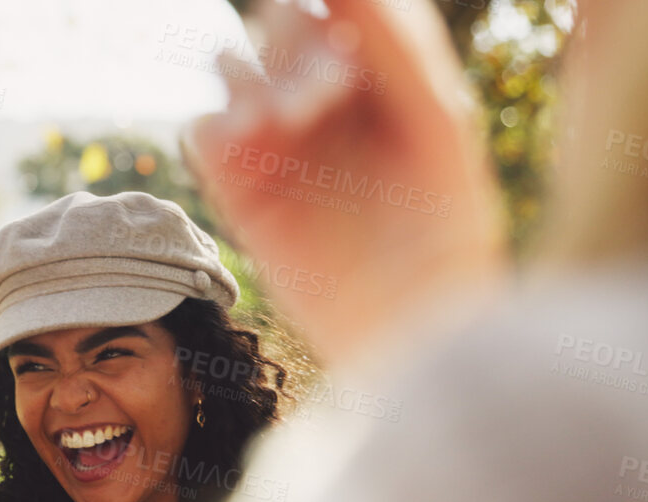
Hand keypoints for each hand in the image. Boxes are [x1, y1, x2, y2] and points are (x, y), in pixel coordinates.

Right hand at [183, 0, 507, 363]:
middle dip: (296, 45)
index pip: (336, 11)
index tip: (341, 43)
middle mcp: (323, 103)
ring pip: (233, 67)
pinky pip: (202, 129)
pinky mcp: (238, 189)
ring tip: (294, 121)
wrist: (409, 323)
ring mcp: (276, 144)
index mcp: (378, 78)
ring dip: (255, 77)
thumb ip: (397, 45)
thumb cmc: (445, 226)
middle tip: (329, 97)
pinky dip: (219, 122)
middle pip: (279, 29)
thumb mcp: (437, 122)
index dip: (330, 10)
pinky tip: (257, 139)